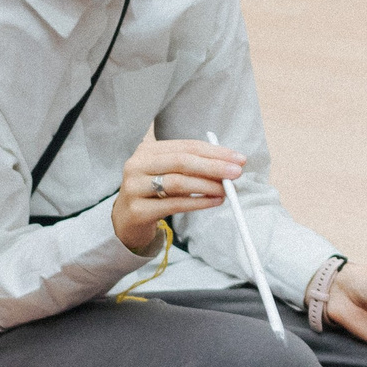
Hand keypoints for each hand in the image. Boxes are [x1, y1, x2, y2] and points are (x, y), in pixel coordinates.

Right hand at [112, 137, 243, 253]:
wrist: (127, 220)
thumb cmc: (155, 192)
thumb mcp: (169, 173)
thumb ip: (194, 166)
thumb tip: (229, 165)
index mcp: (147, 150)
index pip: (186, 146)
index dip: (215, 151)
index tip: (239, 158)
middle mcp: (137, 165)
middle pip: (182, 161)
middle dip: (213, 166)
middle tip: (237, 173)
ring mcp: (134, 187)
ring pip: (177, 182)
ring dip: (207, 185)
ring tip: (226, 190)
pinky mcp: (138, 210)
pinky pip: (174, 205)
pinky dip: (198, 203)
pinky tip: (214, 202)